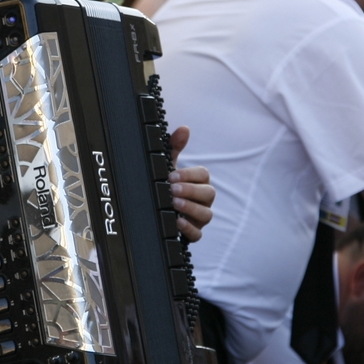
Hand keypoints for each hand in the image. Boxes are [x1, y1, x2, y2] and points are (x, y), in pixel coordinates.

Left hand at [168, 126, 214, 242]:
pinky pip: (197, 234)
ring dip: (191, 209)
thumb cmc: (166, 186)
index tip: (172, 175)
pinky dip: (188, 229)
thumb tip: (184, 128)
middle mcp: (203, 200)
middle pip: (209, 194)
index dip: (189, 175)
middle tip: (172, 190)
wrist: (155, 210)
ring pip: (206, 214)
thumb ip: (175, 147)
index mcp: (199, 182)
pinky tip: (176, 222)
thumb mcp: (168, 166)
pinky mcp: (193, 233)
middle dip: (191, 191)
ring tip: (174, 204)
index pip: (203, 175)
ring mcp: (200, 217)